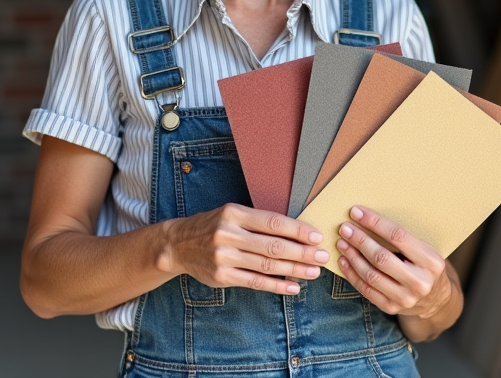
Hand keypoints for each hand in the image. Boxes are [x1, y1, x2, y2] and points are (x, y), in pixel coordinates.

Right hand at [163, 203, 329, 294]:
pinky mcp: (222, 276)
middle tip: (322, 256)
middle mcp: (229, 234)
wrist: (178, 244)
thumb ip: (258, 222)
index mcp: (234, 214)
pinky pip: (255, 282)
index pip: (273, 222)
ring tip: (313, 272)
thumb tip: (296, 233)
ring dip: (294, 270)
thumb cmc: (212, 226)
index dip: (297, 230)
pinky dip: (277, 285)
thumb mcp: (231, 214)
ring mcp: (225, 257)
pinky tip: (293, 286)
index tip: (316, 236)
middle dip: (302, 252)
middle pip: (273, 246)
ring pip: (267, 265)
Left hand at [335, 205, 452, 318]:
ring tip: (342, 243)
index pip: (397, 236)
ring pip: (371, 275)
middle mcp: (420, 282)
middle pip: (381, 258)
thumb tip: (366, 217)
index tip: (356, 212)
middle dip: (359, 240)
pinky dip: (352, 274)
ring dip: (352, 257)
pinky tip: (344, 261)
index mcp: (431, 261)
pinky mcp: (391, 307)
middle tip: (345, 228)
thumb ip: (402, 238)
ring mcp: (406, 298)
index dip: (374, 222)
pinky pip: (366, 290)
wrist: (435, 299)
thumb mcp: (424, 249)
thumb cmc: (424, 266)